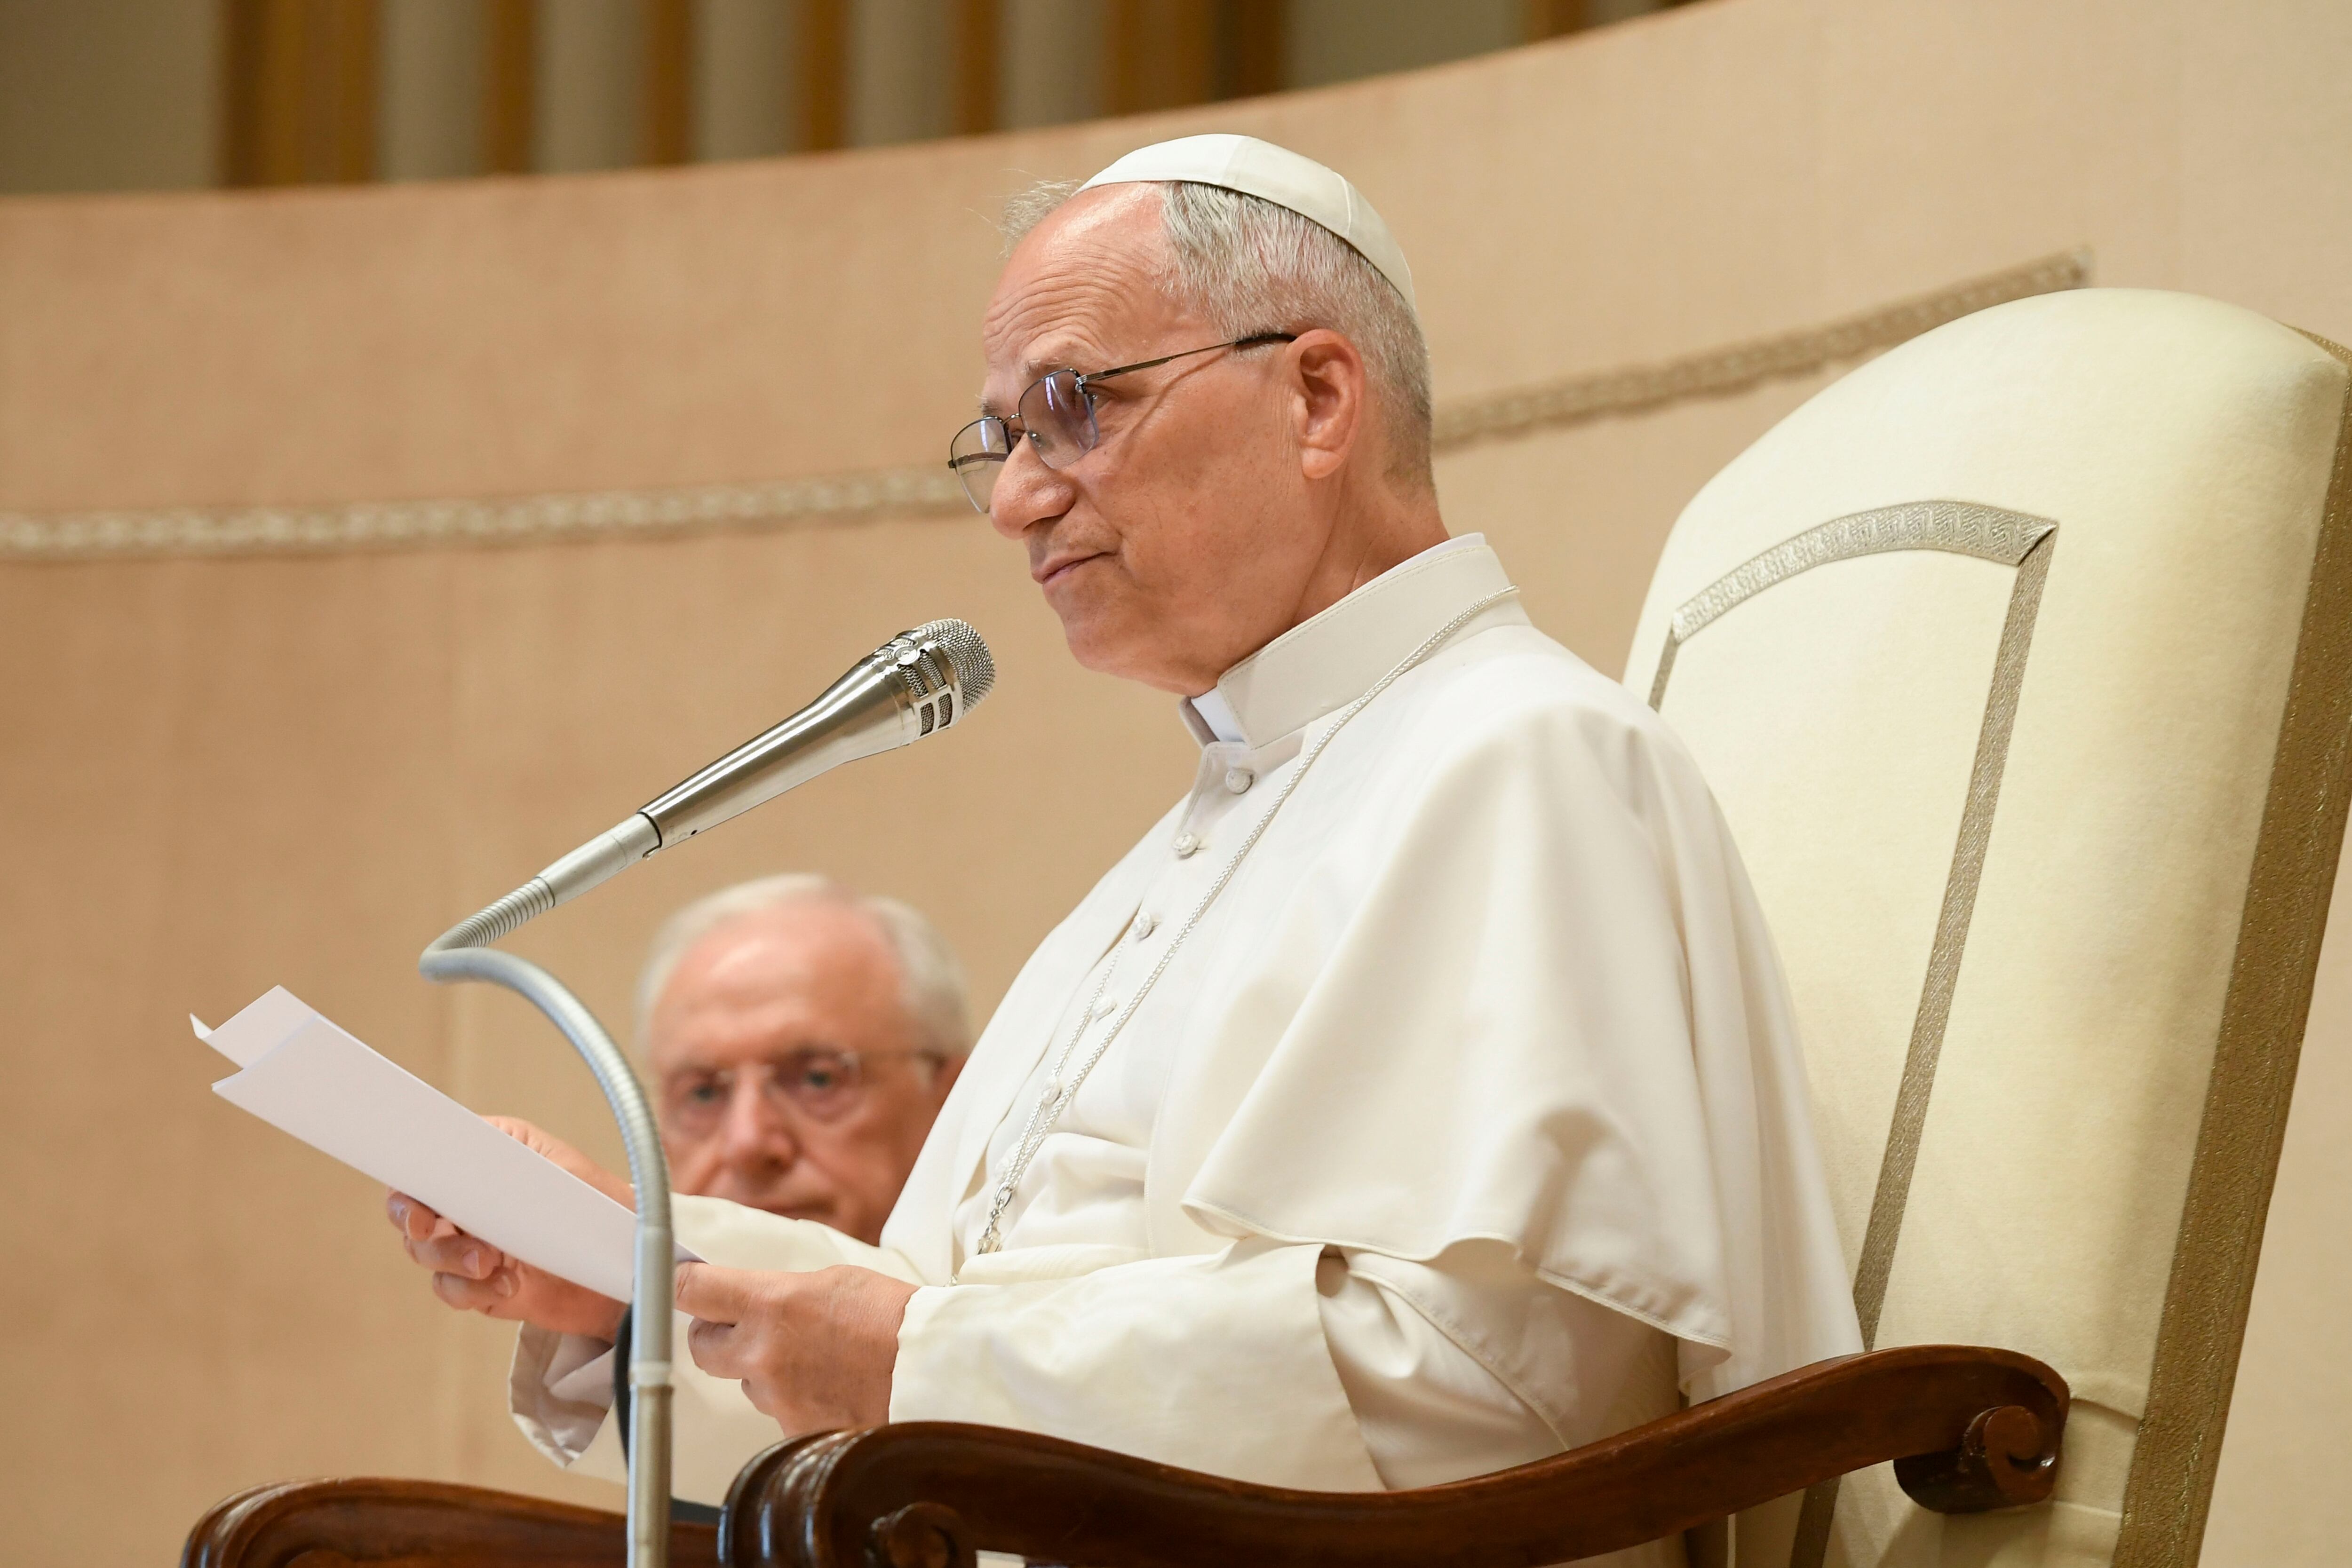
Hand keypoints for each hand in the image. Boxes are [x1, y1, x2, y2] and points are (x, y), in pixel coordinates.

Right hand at [385, 1116, 630, 1340]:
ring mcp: (471, 1244)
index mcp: (484, 1162)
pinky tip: (508, 1285)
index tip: (418, 1198)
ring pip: (428, 1253)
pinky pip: (453, 1290)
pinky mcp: (480, 1284)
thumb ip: (514, 1163)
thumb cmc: (599, 1203)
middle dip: (417, 1223)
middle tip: (433, 1229)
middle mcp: (470, 1203)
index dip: (410, 1181)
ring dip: (451, 1258)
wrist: (623, 1265)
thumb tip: (468, 1156)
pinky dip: (471, 1289)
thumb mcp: (563, 1170)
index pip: (428, 1165)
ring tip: (490, 1261)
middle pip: (413, 1212)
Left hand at [675, 1262, 915, 1433]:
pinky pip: (778, 1414)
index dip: (683, 1285)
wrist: (932, 1369)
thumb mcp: (833, 1281)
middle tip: (739, 1328)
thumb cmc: (892, 1317)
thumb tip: (753, 1303)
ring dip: (765, 1372)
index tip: (681, 1282)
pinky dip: (796, 1402)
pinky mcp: (795, 1433)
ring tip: (816, 1361)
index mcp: (771, 1304)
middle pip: (702, 1346)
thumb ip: (782, 1294)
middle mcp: (763, 1354)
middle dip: (715, 1335)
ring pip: (747, 1383)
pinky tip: (830, 1389)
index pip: (694, 1292)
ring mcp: (777, 1398)